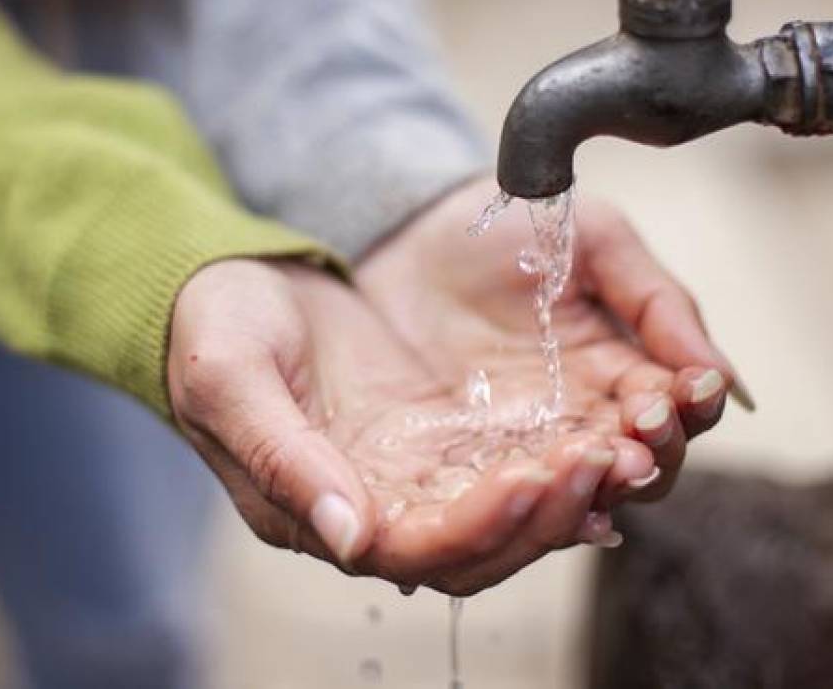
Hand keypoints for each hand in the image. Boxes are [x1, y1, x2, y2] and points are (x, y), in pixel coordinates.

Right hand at [167, 258, 649, 594]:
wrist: (228, 283)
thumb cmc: (211, 329)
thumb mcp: (230, 379)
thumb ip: (284, 458)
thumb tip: (352, 539)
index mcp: (312, 508)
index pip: (412, 549)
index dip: (479, 526)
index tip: (533, 480)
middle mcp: (370, 507)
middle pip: (476, 547)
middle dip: (545, 514)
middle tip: (604, 460)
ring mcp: (408, 472)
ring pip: (502, 513)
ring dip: (563, 491)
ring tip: (622, 447)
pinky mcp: (436, 434)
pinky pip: (507, 462)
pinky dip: (555, 456)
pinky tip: (602, 432)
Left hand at [358, 178, 743, 510]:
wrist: (410, 229)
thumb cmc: (509, 228)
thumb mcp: (594, 241)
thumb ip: (657, 301)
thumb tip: (723, 376)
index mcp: (621, 367)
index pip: (677, 411)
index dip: (689, 409)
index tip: (685, 389)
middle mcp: (583, 417)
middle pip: (643, 466)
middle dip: (655, 452)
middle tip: (644, 426)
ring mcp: (527, 441)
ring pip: (585, 491)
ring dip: (604, 482)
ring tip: (605, 457)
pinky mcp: (469, 460)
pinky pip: (512, 498)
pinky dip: (535, 502)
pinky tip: (543, 484)